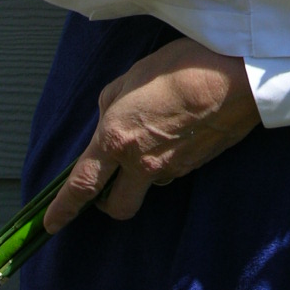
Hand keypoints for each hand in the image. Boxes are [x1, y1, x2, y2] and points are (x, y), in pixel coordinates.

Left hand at [43, 37, 259, 232]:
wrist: (238, 77)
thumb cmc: (185, 65)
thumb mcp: (136, 73)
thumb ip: (112, 102)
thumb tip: (109, 118)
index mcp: (117, 138)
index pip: (82, 185)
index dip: (63, 209)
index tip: (50, 223)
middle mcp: (141, 162)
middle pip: (116, 207)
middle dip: (106, 201)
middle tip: (108, 179)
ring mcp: (171, 169)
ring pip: (146, 188)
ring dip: (140, 176)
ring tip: (153, 138)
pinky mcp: (195, 166)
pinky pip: (171, 173)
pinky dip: (166, 161)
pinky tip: (176, 133)